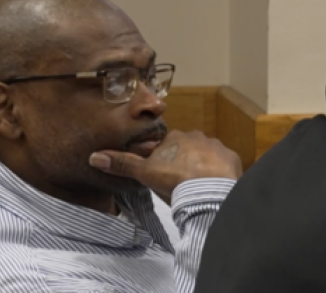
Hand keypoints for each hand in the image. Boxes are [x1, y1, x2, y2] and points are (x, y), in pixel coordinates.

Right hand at [89, 130, 241, 197]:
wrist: (207, 189)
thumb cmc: (174, 179)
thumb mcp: (144, 173)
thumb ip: (121, 164)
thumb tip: (94, 156)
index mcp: (175, 137)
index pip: (167, 145)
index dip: (164, 160)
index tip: (163, 175)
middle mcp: (198, 136)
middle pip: (188, 148)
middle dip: (183, 161)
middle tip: (179, 182)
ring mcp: (217, 147)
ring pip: (206, 155)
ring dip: (202, 167)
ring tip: (196, 186)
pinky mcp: (232, 159)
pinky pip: (223, 165)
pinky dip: (219, 174)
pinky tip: (213, 185)